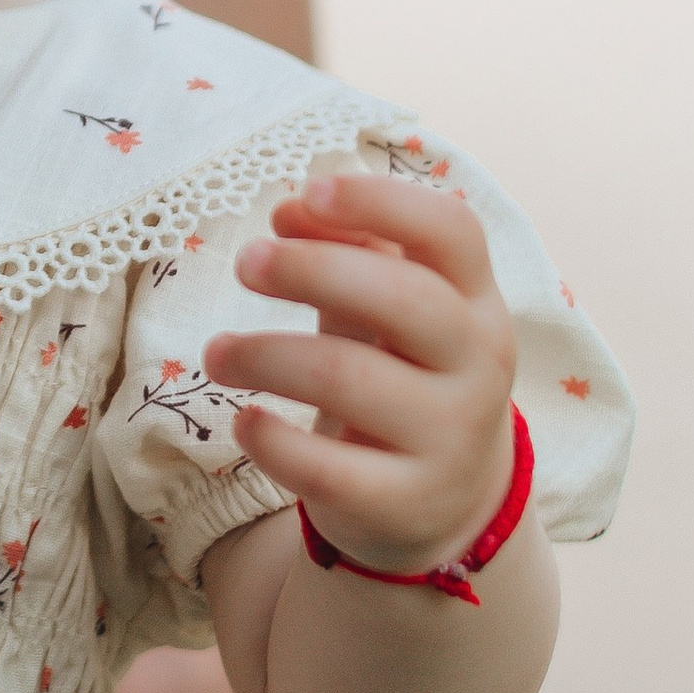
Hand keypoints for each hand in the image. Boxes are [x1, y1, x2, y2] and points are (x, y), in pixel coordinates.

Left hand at [209, 173, 514, 577]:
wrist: (445, 498)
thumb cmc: (402, 370)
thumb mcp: (385, 305)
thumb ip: (345, 250)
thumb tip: (290, 210)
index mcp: (474, 297)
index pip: (453, 230)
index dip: (383, 201)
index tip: (309, 191)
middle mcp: (478, 362)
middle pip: (406, 298)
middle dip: (312, 269)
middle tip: (244, 263)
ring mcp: (449, 436)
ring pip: (350, 379)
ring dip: (264, 354)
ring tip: (215, 354)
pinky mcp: (407, 501)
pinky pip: (327, 468)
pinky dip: (272, 440)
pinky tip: (244, 421)